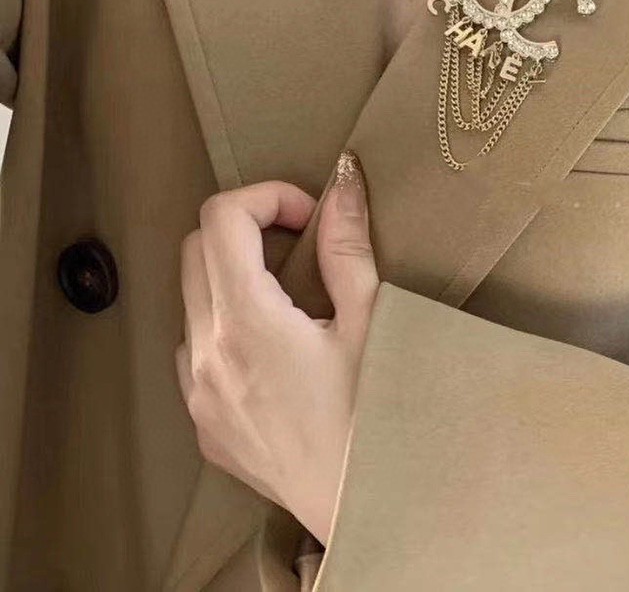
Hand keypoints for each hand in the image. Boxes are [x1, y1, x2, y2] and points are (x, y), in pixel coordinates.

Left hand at [175, 150, 376, 544]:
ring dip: (231, 279)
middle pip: (195, 250)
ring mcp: (198, 395)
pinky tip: (274, 350)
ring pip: (190, 302)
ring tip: (290, 300)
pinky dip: (224, 328)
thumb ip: (347, 245)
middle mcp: (208, 355)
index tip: (309, 216)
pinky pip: (195, 353)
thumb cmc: (379, 415)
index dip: (266, 197)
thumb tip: (341, 180)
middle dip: (246, 230)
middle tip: (301, 246)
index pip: (221, 219)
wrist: (368, 507)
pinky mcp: (204, 425)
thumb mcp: (373, 321)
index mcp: (248, 322)